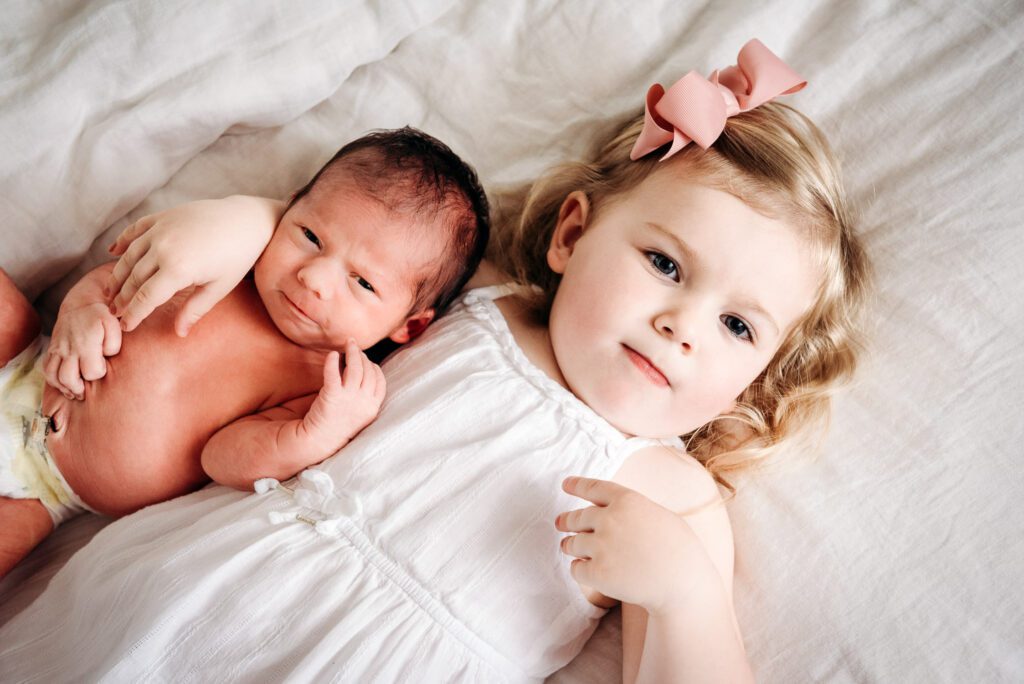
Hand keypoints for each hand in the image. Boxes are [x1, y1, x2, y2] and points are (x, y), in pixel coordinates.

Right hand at [44, 302, 121, 399]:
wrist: (82, 303)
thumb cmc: (102, 316)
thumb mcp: (114, 325)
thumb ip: (114, 344)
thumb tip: (106, 356)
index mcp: (86, 344)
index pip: (92, 371)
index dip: (99, 373)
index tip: (103, 368)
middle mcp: (69, 349)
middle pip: (68, 378)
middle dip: (78, 389)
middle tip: (85, 393)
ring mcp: (58, 349)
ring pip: (53, 376)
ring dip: (63, 388)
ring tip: (75, 393)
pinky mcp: (52, 349)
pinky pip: (46, 369)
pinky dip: (53, 380)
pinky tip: (64, 385)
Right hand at [105, 196, 279, 335]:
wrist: (247, 220)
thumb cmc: (237, 258)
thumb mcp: (219, 288)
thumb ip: (195, 310)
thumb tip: (179, 334)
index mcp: (178, 269)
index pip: (146, 297)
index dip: (133, 313)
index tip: (125, 326)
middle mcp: (163, 248)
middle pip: (134, 278)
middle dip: (122, 297)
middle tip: (114, 312)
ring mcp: (160, 229)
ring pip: (129, 255)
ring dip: (117, 274)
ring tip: (110, 290)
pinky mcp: (162, 216)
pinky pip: (135, 230)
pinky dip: (122, 241)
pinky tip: (113, 252)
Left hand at [301, 340, 385, 448]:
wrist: (319, 441)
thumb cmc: (337, 426)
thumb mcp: (359, 414)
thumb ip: (364, 397)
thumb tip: (363, 375)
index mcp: (372, 407)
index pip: (380, 381)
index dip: (374, 367)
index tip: (367, 361)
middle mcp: (364, 402)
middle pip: (369, 371)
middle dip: (363, 356)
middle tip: (355, 347)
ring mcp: (349, 399)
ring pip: (355, 368)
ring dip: (353, 352)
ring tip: (348, 342)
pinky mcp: (332, 396)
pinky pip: (334, 373)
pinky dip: (333, 361)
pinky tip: (332, 354)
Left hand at [555, 476, 717, 615]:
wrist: (683, 585)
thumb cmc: (679, 550)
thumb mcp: (660, 516)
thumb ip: (632, 509)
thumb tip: (610, 510)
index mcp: (627, 500)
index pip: (593, 488)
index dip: (577, 485)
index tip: (565, 484)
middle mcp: (609, 519)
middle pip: (576, 517)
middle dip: (566, 520)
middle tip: (560, 523)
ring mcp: (601, 546)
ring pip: (571, 543)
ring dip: (570, 545)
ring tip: (569, 547)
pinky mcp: (597, 573)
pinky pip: (576, 569)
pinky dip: (579, 569)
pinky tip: (588, 571)